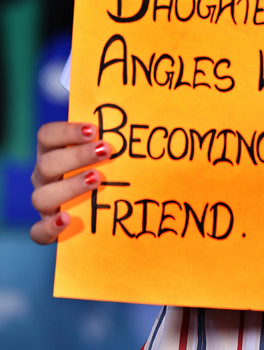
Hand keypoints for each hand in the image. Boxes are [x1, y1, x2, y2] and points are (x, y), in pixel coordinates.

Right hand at [30, 122, 111, 244]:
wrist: (100, 204)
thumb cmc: (104, 165)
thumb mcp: (105, 148)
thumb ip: (112, 136)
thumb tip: (139, 117)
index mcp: (51, 150)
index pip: (46, 135)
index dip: (66, 131)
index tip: (93, 129)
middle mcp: (43, 175)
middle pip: (46, 164)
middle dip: (76, 157)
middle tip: (105, 151)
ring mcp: (44, 200)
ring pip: (41, 196)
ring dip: (69, 187)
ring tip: (96, 180)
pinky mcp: (47, 226)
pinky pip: (38, 232)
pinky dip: (49, 227)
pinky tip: (67, 219)